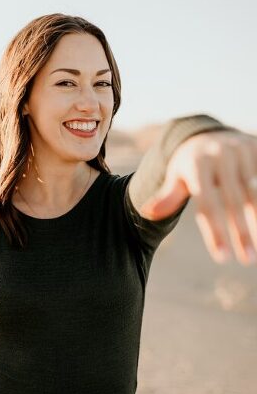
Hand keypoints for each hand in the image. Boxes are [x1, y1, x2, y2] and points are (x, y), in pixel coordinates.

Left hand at [140, 130, 256, 264]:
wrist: (208, 134)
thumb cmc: (190, 165)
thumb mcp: (176, 177)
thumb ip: (168, 196)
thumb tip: (147, 213)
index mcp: (196, 164)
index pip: (206, 204)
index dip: (214, 231)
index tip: (222, 258)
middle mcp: (221, 155)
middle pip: (233, 201)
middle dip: (241, 233)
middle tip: (247, 259)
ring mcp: (242, 151)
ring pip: (254, 194)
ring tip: (256, 251)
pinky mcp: (256, 147)